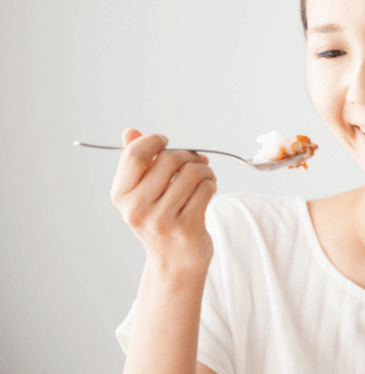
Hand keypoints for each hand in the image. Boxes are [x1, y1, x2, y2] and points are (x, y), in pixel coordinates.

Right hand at [110, 128, 217, 276]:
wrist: (174, 263)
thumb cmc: (160, 220)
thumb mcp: (141, 194)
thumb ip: (135, 162)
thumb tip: (130, 131)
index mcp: (121, 196)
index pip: (134, 155)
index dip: (154, 141)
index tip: (166, 142)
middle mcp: (136, 209)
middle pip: (169, 159)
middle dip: (188, 156)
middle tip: (195, 162)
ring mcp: (161, 221)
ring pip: (192, 172)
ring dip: (204, 170)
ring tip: (204, 177)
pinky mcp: (186, 228)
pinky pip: (206, 189)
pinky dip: (211, 184)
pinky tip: (208, 190)